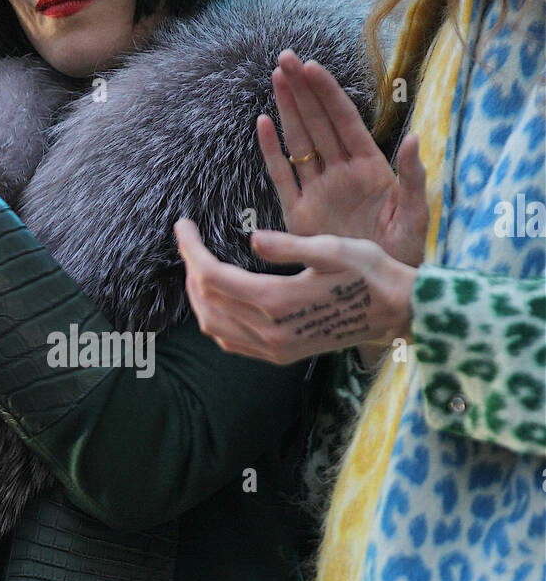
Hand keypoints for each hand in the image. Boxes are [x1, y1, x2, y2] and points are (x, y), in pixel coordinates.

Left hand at [174, 219, 416, 365]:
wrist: (397, 313)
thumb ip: (289, 245)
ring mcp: (273, 348)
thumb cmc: (370, 273)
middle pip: (206, 301)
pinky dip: (214, 319)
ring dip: (198, 295)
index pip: (212, 276)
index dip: (190, 249)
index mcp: (277, 300)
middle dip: (190, 269)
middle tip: (188, 240)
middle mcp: (269, 331)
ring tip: (197, 265)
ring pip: (213, 325)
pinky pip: (230, 342)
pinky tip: (216, 299)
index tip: (182, 224)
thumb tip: (252, 237)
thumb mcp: (333, 249)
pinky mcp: (280, 355)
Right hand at [257, 50, 428, 267]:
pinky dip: (272, 151)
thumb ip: (413, 176)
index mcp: (368, 168)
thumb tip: (416, 138)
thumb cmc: (404, 251)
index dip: (328, 94)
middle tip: (285, 58)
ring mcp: (318, 191)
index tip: (313, 67)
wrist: (380, 286)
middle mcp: (340, 173)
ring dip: (287, 110)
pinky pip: (283, 177)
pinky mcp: (300, 214)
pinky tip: (264, 124)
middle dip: (302, 90)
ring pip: (299, 142)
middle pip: (317, 123)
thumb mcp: (415, 214)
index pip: (344, 121)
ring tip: (276, 77)